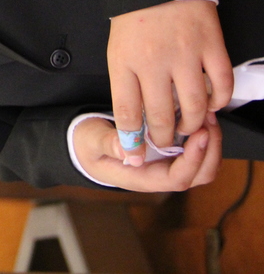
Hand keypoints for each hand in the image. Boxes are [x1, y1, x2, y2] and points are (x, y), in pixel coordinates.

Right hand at [73, 113, 220, 191]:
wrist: (84, 146)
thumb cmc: (87, 144)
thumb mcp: (91, 141)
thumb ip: (108, 144)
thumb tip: (127, 150)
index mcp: (141, 178)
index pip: (177, 178)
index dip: (193, 160)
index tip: (199, 135)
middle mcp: (159, 175)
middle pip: (198, 175)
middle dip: (210, 151)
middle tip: (208, 121)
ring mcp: (167, 165)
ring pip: (203, 164)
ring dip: (211, 142)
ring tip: (207, 115)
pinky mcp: (169, 153)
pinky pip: (196, 150)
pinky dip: (203, 136)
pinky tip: (199, 115)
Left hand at [107, 0, 231, 162]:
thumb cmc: (134, 17)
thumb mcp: (117, 50)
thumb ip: (125, 85)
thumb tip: (133, 124)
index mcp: (124, 62)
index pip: (127, 112)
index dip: (132, 140)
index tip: (135, 155)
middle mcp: (154, 61)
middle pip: (161, 116)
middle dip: (163, 137)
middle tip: (165, 141)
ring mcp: (185, 53)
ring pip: (194, 106)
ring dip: (192, 123)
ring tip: (187, 126)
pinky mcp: (211, 45)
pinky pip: (221, 85)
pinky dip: (218, 101)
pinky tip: (209, 104)